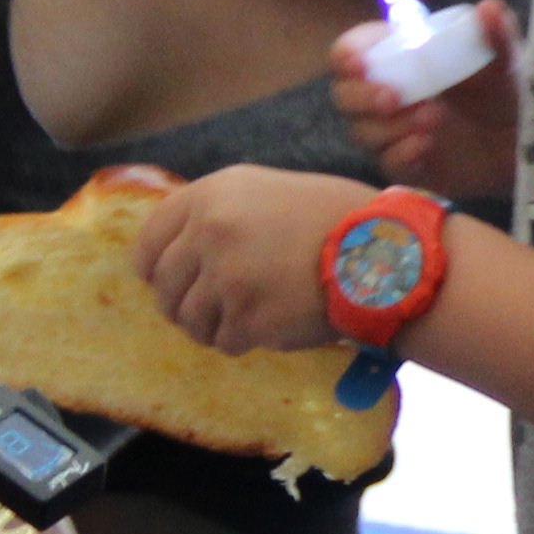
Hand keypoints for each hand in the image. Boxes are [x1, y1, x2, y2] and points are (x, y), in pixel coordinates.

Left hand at [132, 163, 364, 356]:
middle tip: (205, 310)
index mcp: (213, 196)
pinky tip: (269, 328)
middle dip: (180, 302)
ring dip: (211, 326)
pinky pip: (225, 342)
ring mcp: (226, 279)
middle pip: (165, 285)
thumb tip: (187, 246)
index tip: (161, 280)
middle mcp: (210, 233)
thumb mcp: (271, 191)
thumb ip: (224, 212)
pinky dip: (243, 341)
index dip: (153, 266)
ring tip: (241, 321)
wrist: (383, 252)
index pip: (151, 239)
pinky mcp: (248, 320)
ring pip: (190, 320)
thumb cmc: (338, 217)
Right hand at [328, 0, 523, 200]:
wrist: (523, 141)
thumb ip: (497, 35)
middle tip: (395, 97)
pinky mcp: (407, 164)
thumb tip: (490, 7)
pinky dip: (402, 153)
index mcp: (400, 57)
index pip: (353, 51)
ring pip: (362, 131)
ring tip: (433, 118)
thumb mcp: (505, 62)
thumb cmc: (504, 91)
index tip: (358, 62)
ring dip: (390, 125)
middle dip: (362, 95)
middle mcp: (388, 93)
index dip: (347, 54)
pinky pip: (387, 161)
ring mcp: (393, 131)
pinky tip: (425, 145)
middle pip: (344, 94)